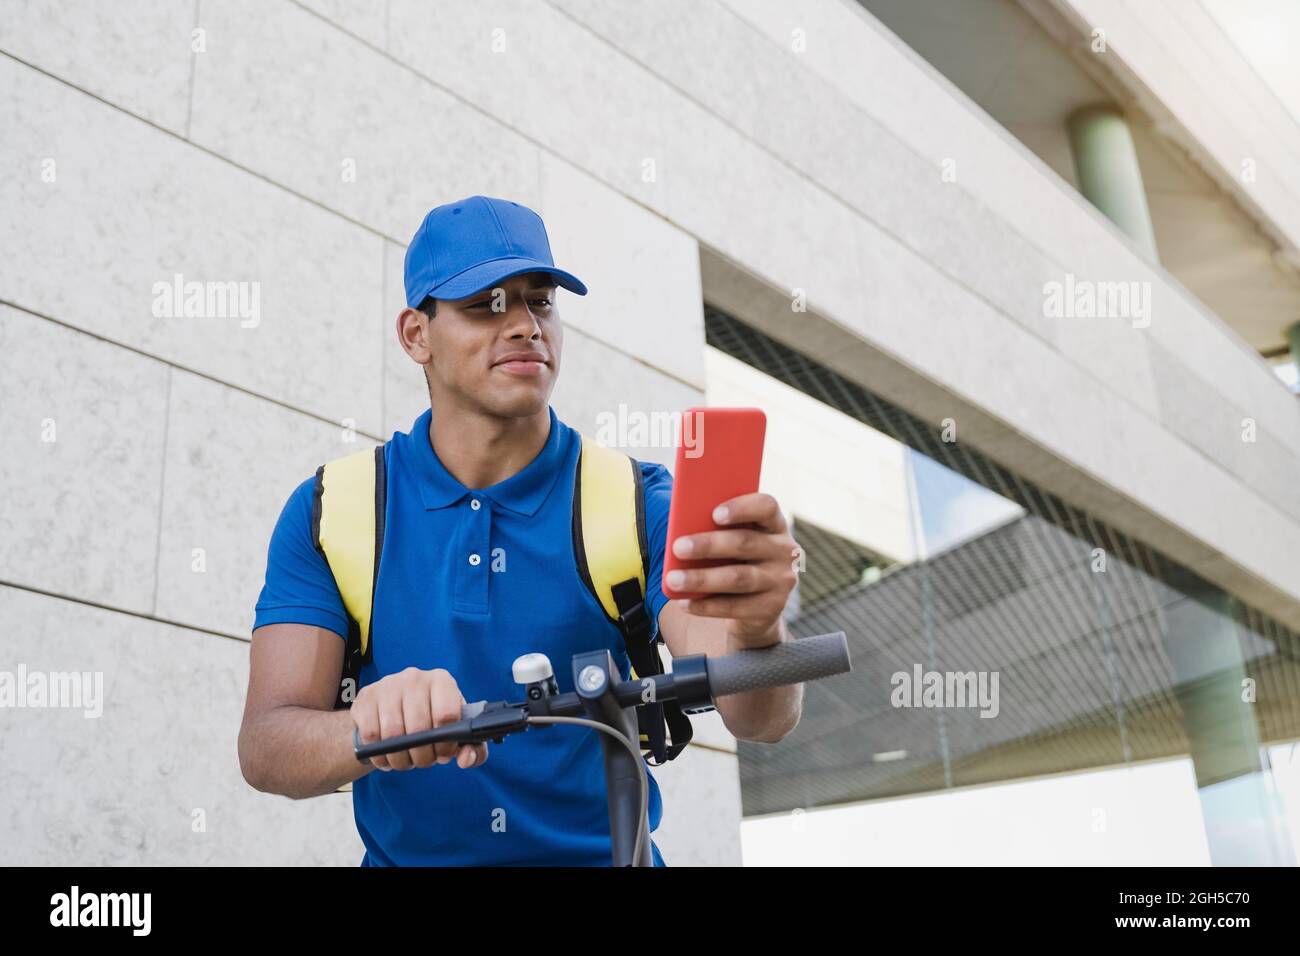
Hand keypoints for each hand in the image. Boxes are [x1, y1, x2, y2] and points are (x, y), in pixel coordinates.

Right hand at [352, 667, 488, 771]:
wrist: (392, 710)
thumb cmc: (431, 722)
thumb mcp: (456, 734)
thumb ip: (473, 749)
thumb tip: (466, 758)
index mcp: (442, 681)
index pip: (446, 715)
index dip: (446, 743)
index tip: (443, 754)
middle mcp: (414, 677)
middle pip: (418, 728)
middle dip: (423, 755)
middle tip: (423, 761)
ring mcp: (387, 686)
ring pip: (393, 734)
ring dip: (400, 758)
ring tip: (406, 760)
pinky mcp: (365, 698)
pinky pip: (371, 735)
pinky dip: (379, 754)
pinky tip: (387, 755)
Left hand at [667, 492, 799, 647]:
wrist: (753, 608)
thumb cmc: (732, 561)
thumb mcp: (730, 542)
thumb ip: (714, 529)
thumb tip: (680, 528)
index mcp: (774, 524)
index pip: (767, 507)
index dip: (742, 508)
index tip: (714, 514)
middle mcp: (784, 551)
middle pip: (745, 542)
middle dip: (709, 545)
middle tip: (678, 547)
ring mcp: (780, 581)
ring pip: (738, 578)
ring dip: (702, 578)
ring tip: (673, 579)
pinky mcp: (771, 609)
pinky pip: (735, 607)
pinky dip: (706, 605)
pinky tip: (684, 602)